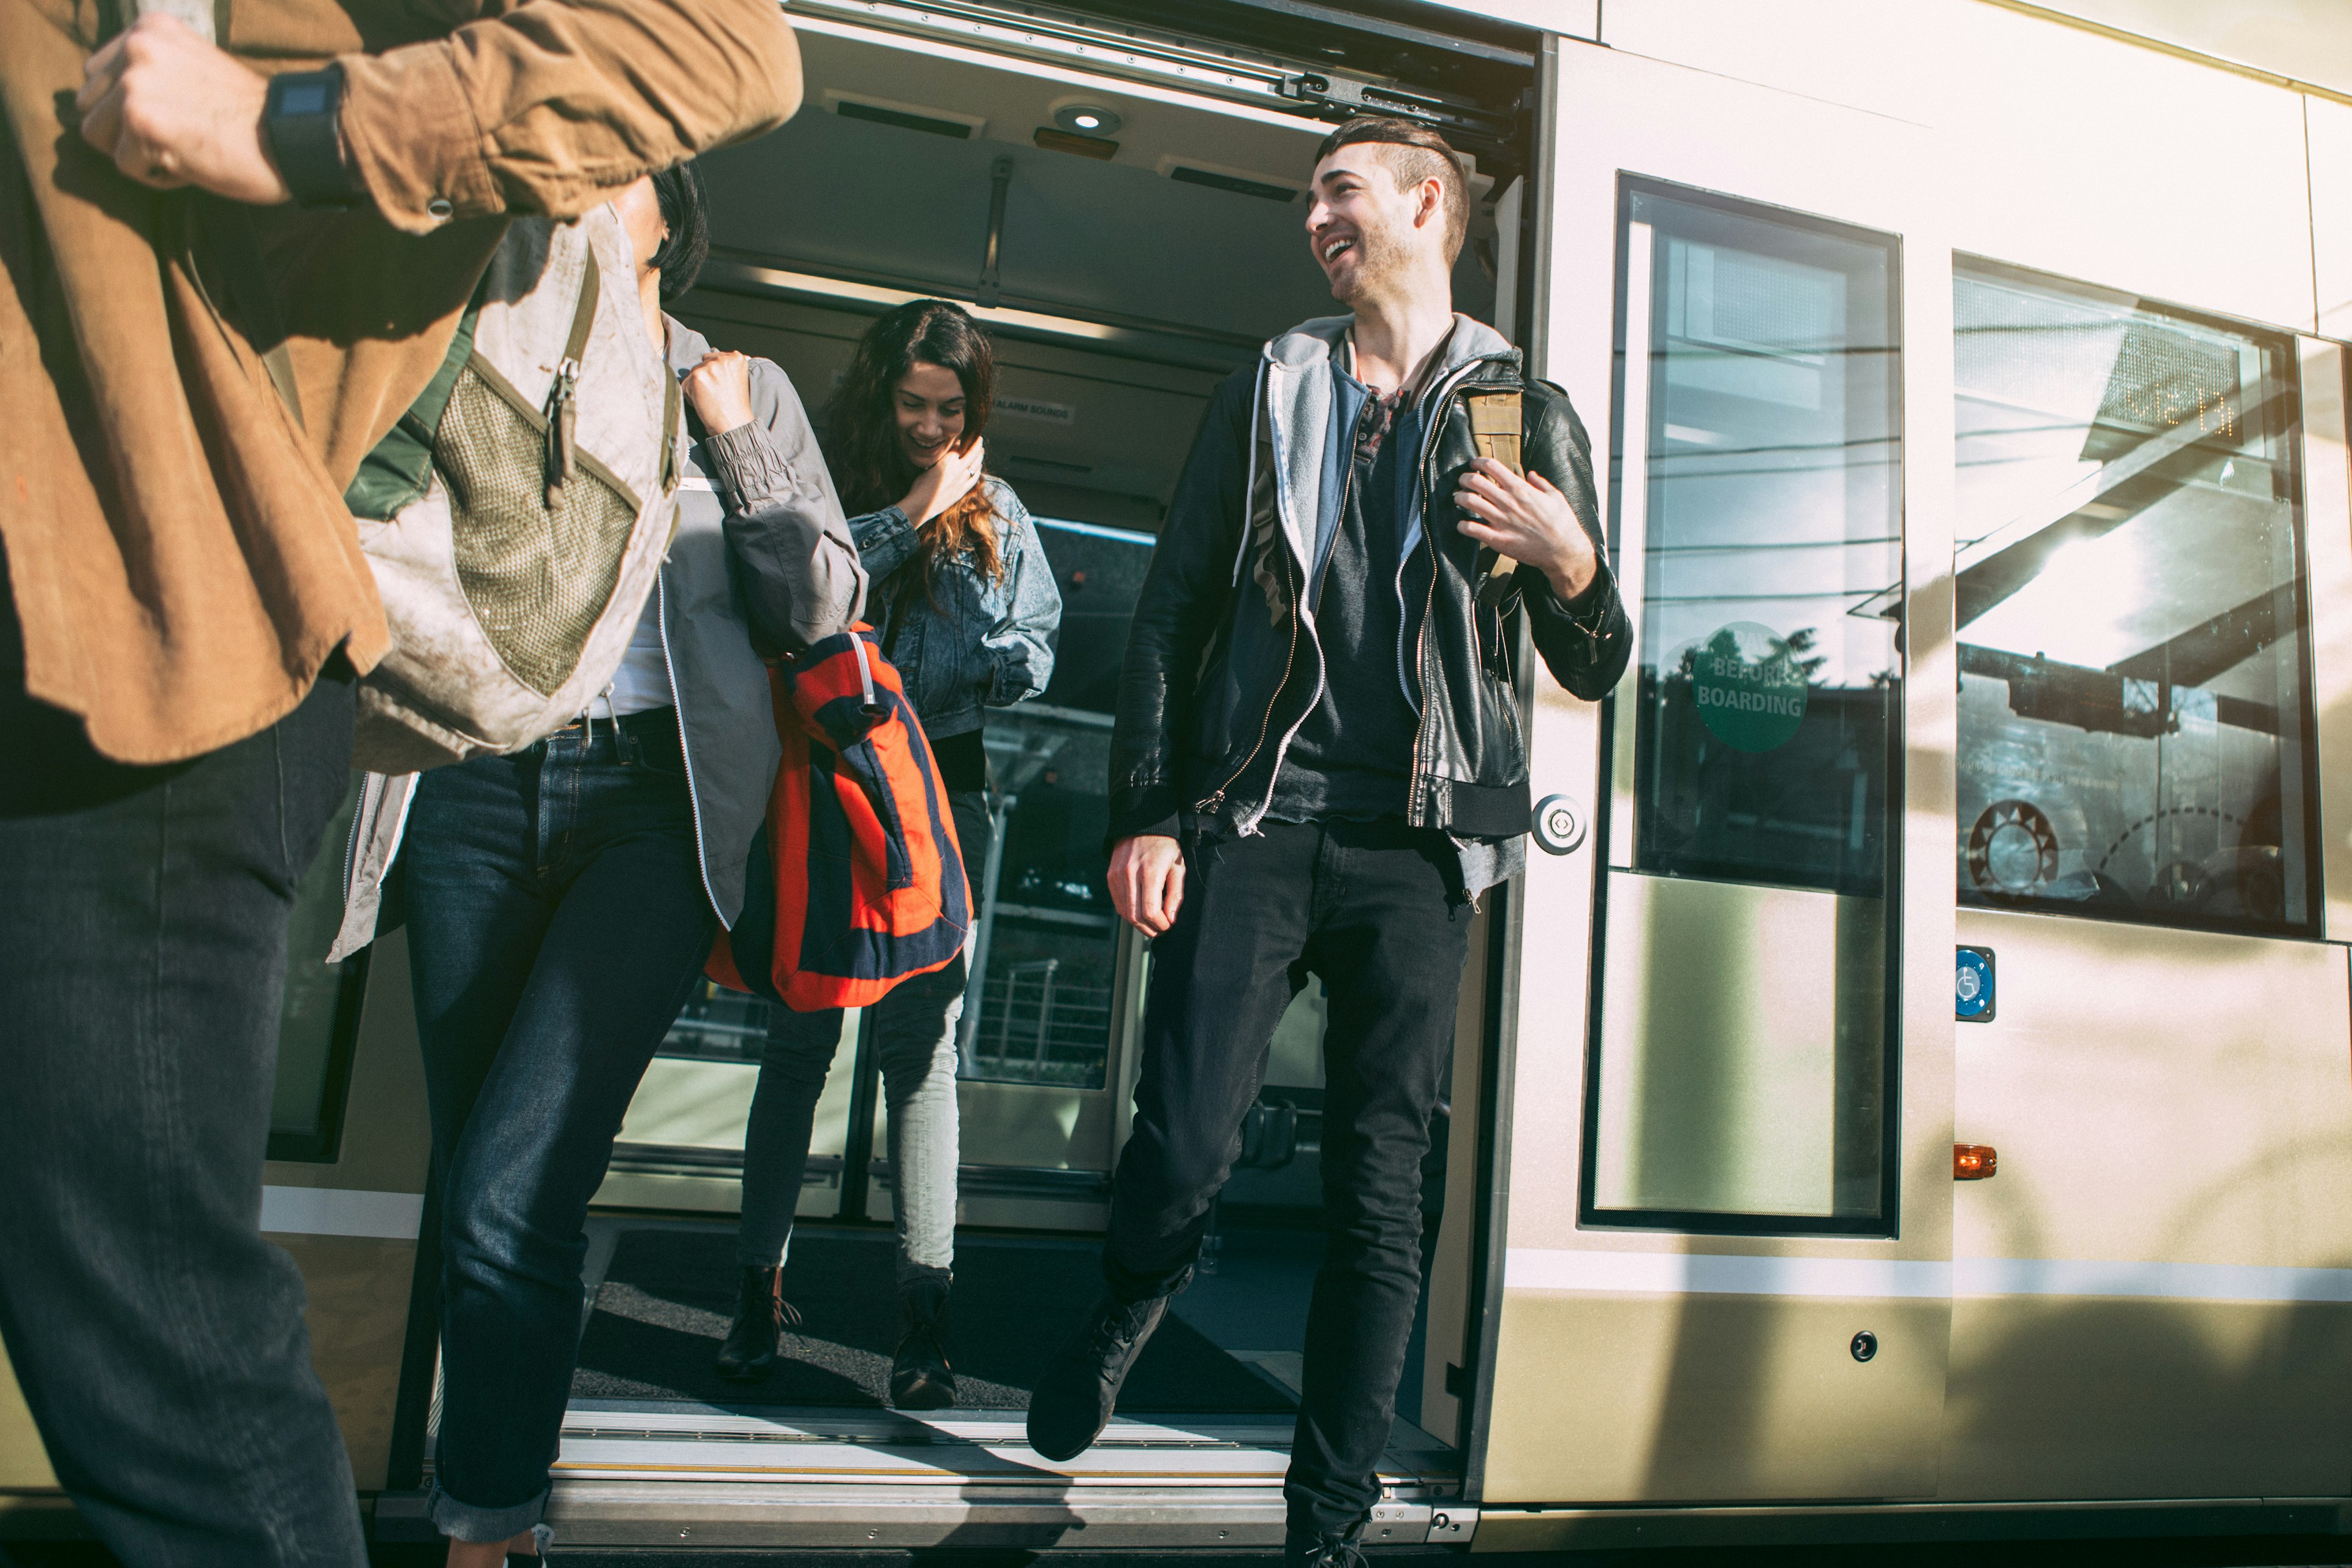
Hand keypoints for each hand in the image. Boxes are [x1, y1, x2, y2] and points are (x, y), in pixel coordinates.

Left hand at [76, 15, 290, 203]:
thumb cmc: (251, 117)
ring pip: (99, 137)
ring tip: (184, 149)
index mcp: (150, 29)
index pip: (98, 75)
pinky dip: (157, 176)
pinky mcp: (142, 119)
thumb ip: (152, 71)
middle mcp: (137, 47)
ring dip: (139, 154)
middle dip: (127, 131)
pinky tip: (192, 163)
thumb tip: (108, 104)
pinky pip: (126, 165)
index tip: (177, 114)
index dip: (131, 107)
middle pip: (90, 106)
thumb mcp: (194, 69)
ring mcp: (135, 82)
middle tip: (181, 135)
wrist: (293, 137)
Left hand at [682, 350, 755, 434]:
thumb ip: (727, 366)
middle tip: (716, 395)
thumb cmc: (736, 407)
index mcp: (737, 358)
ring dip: (696, 387)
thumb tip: (711, 353)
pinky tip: (703, 404)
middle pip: (702, 364)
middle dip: (705, 379)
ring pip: (692, 374)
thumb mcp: (738, 379)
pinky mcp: (697, 377)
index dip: (714, 374)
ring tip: (710, 400)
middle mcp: (723, 359)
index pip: (714, 358)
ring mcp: (709, 367)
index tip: (721, 388)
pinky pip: (684, 384)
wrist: (734, 425)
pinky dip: (690, 396)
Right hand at [898, 438, 984, 526]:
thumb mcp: (928, 468)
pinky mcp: (963, 490)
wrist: (922, 506)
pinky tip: (979, 467)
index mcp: (948, 461)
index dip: (963, 439)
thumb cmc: (920, 486)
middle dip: (977, 444)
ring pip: (976, 464)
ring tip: (981, 450)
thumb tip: (946, 456)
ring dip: (980, 456)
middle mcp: (957, 469)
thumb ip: (940, 460)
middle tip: (979, 438)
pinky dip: (978, 470)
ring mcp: (962, 480)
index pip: (959, 445)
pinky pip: (975, 478)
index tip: (965, 436)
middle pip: (972, 453)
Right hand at [1108, 834, 1184, 936]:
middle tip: (1160, 930)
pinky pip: (1118, 903)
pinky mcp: (1111, 877)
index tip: (1168, 925)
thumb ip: (1176, 895)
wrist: (1143, 824)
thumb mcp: (1178, 868)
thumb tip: (1170, 919)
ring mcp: (1117, 876)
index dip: (1159, 924)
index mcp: (1150, 872)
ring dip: (1138, 924)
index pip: (1150, 911)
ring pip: (1124, 912)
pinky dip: (1128, 912)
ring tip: (1151, 924)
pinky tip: (1140, 912)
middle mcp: (1130, 875)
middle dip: (1149, 929)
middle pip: (1135, 916)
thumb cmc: (1165, 846)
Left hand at [1453, 458, 1598, 601]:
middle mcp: (1508, 502)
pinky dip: (1462, 525)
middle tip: (1463, 481)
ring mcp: (1501, 521)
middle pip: (1476, 482)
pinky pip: (1472, 529)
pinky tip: (1462, 524)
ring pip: (1470, 502)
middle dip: (1465, 478)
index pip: (1492, 466)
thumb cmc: (1562, 523)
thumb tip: (1531, 474)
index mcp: (1521, 489)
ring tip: (1459, 499)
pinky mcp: (1498, 539)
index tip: (1474, 464)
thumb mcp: (1556, 496)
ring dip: (1460, 498)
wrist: (1563, 551)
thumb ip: (1541, 483)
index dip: (1478, 462)